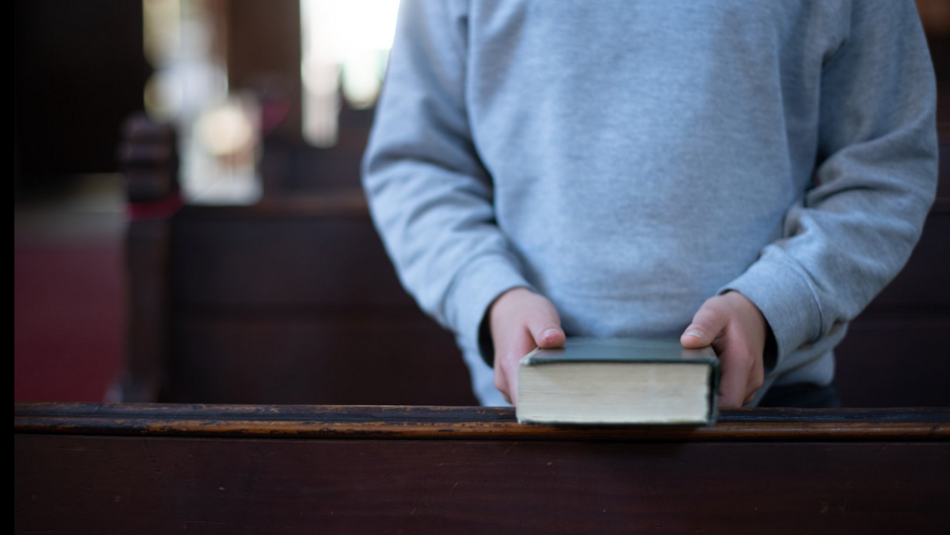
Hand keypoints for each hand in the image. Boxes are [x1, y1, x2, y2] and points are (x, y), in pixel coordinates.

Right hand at [489, 288, 565, 404]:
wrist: (507, 313)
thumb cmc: (525, 314)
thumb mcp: (538, 313)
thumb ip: (546, 327)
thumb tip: (554, 340)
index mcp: (510, 366)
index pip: (526, 403)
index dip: (547, 410)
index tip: (572, 407)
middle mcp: (505, 381)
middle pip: (531, 406)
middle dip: (555, 404)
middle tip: (582, 394)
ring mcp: (508, 386)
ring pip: (531, 403)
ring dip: (551, 398)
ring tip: (573, 385)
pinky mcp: (514, 387)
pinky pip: (530, 397)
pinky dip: (546, 392)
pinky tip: (562, 381)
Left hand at [680, 291, 766, 407]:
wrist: (752, 314)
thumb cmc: (730, 314)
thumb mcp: (714, 312)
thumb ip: (703, 326)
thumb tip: (688, 341)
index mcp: (743, 363)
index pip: (727, 402)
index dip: (705, 406)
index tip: (681, 399)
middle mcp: (751, 379)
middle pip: (725, 408)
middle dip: (701, 403)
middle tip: (676, 391)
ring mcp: (750, 385)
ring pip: (726, 405)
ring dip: (707, 398)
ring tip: (687, 382)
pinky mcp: (744, 387)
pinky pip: (728, 398)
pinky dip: (713, 393)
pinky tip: (698, 380)